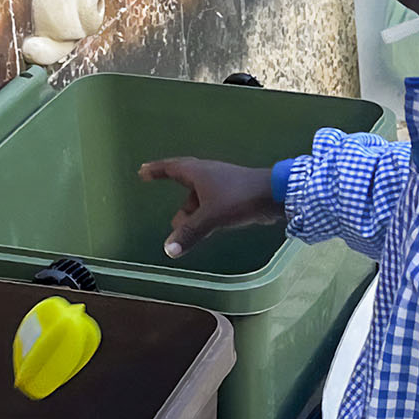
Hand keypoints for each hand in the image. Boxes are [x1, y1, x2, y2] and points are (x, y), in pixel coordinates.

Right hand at [137, 157, 281, 258]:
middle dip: (180, 206)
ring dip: (193, 215)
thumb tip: (168, 250)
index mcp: (199, 173)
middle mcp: (209, 175)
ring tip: (188, 234)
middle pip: (186, 187)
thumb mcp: (210, 217)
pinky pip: (212, 205)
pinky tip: (207, 228)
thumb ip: (189, 233)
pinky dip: (206, 216)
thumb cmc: (239, 198)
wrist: (275, 195)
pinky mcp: (235, 195)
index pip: (172, 167)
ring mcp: (223, 185)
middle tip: (173, 223)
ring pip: (200, 199)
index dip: (157, 170)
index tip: (143, 172)